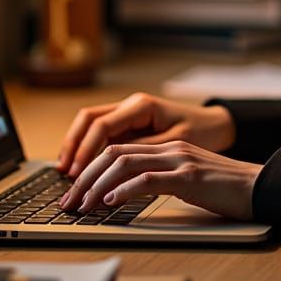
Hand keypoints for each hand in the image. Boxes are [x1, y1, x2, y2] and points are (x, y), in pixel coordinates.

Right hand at [56, 92, 235, 177]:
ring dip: (77, 147)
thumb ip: (143, 151)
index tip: (77, 172)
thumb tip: (114, 164)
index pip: (102, 125)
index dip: (86, 149)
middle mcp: (130, 106)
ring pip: (91, 125)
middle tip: (64, 174)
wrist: (217, 125)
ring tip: (67, 174)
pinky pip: (101, 134)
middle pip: (88, 119)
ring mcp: (128, 114)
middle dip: (73, 145)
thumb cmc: (200, 132)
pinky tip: (82, 169)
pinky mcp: (129, 126)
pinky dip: (89, 149)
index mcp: (141, 106)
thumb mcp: (174, 143)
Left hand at [58, 140, 262, 220]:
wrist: (261, 187)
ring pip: (124, 163)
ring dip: (96, 186)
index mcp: (167, 147)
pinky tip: (109, 203)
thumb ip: (160, 181)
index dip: (89, 169)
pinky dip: (123, 191)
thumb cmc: (225, 189)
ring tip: (82, 207)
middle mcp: (170, 148)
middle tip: (67, 203)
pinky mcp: (189, 177)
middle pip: (113, 153)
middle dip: (84, 178)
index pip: (116, 150)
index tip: (73, 193)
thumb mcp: (186, 181)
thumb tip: (122, 197)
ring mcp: (179, 160)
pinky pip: (148, 179)